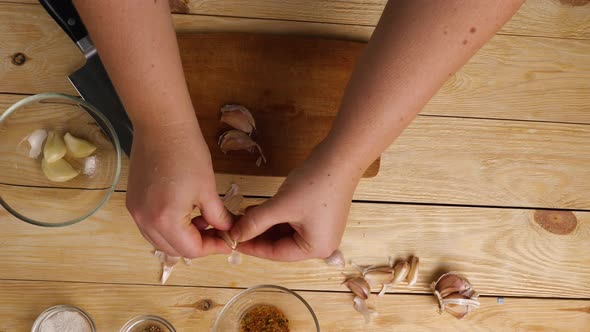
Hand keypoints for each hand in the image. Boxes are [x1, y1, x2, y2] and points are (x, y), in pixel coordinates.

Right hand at [126, 120, 231, 257]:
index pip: (191, 250)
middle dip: (198, 245)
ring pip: (161, 241)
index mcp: (165, 220)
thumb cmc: (187, 153)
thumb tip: (227, 231)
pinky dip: (169, 228)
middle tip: (218, 232)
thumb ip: (218, 216)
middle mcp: (145, 221)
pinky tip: (185, 212)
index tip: (228, 241)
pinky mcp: (133, 203)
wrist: (161, 126)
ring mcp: (135, 212)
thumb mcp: (208, 189)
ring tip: (203, 221)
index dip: (213, 248)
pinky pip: (151, 227)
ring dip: (182, 238)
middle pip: (174, 250)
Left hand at [231, 143, 362, 260]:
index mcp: (315, 248)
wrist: (340, 157)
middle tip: (234, 227)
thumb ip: (256, 222)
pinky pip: (292, 221)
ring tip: (243, 216)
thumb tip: (234, 235)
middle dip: (257, 234)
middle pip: (280, 244)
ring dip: (264, 223)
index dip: (252, 246)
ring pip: (284, 231)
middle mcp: (320, 243)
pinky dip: (276, 216)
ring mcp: (320, 229)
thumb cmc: (315, 184)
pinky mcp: (318, 215)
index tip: (231, 240)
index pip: (276, 254)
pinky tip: (259, 208)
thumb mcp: (281, 206)